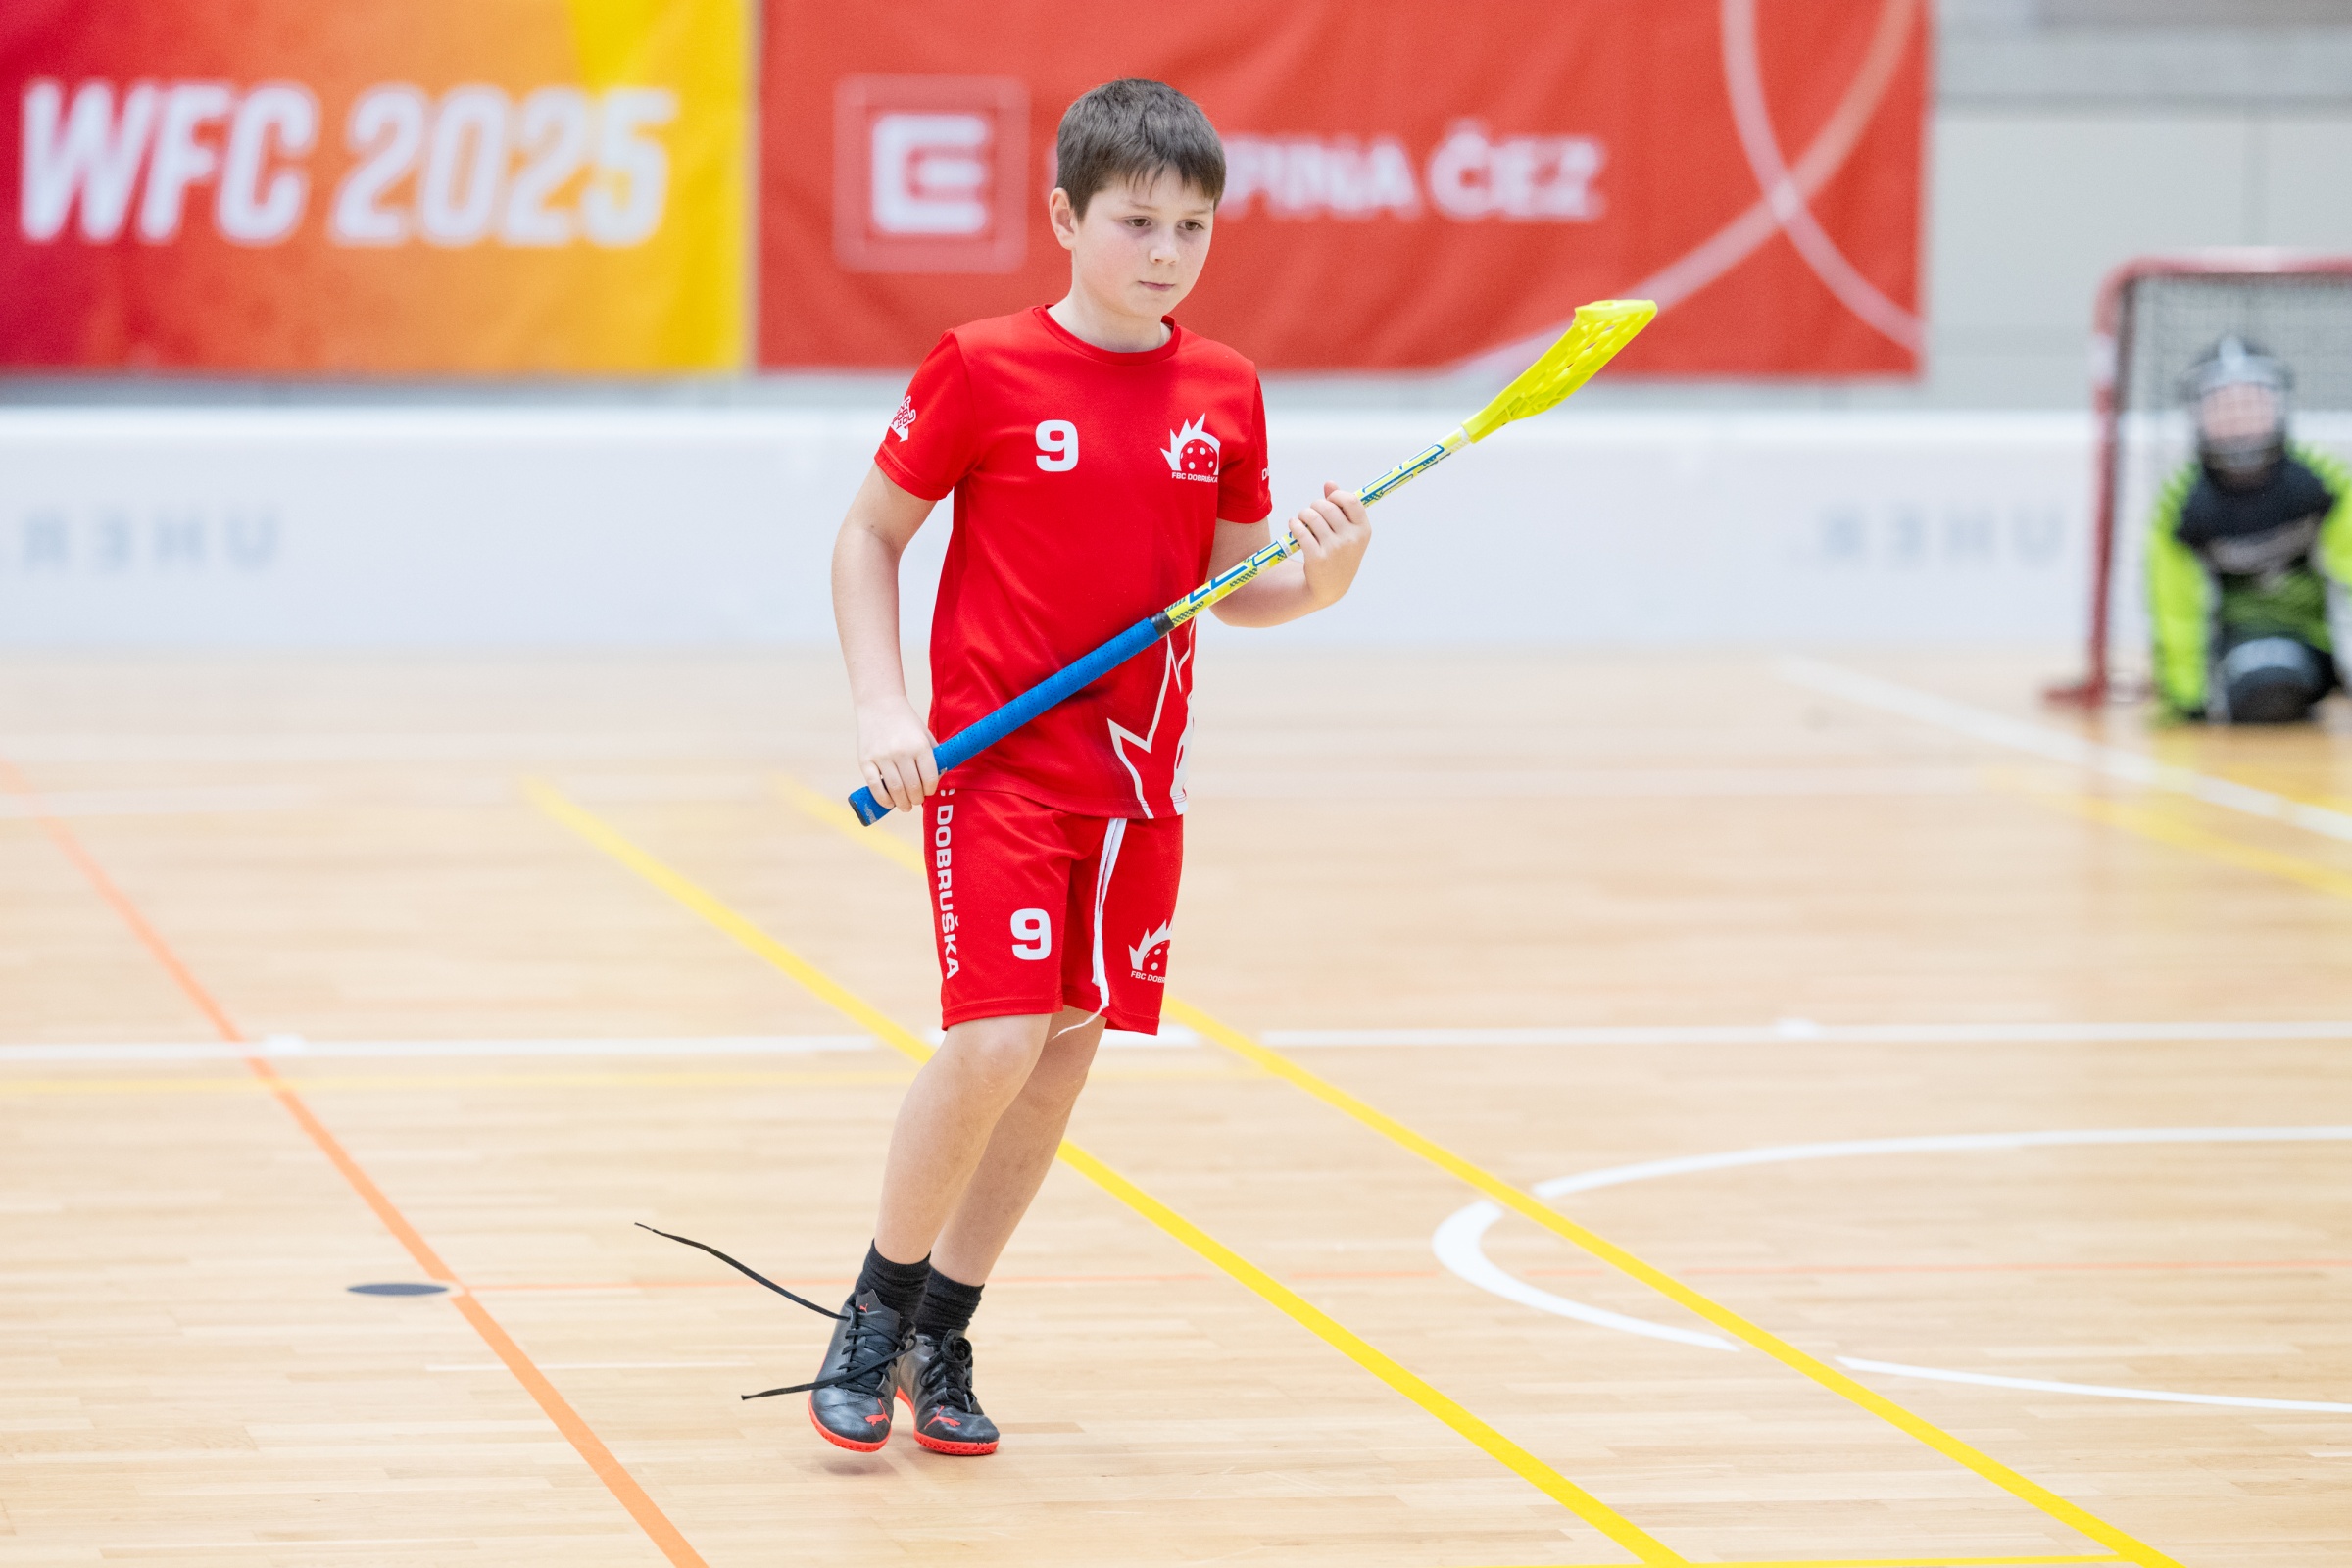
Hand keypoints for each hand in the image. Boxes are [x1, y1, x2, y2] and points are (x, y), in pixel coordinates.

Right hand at [855, 697, 938, 812]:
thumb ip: (934, 756)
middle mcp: (902, 752)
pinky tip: (889, 803)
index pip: (929, 778)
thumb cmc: (906, 723)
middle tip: (916, 801)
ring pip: (895, 790)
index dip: (930, 790)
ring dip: (902, 804)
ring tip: (905, 806)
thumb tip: (938, 781)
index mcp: (920, 746)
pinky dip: (883, 800)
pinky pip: (875, 786)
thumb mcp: (925, 735)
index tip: (928, 792)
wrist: (879, 705)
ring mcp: (882, 757)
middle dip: (917, 799)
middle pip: (912, 787)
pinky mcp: (865, 760)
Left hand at [1287, 483, 1371, 607]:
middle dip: (1315, 505)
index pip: (1351, 500)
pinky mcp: (1317, 558)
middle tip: (1310, 512)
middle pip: (1328, 507)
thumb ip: (1340, 507)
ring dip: (1303, 514)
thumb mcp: (1346, 533)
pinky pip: (1301, 532)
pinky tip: (1293, 525)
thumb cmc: (1339, 553)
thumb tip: (1329, 483)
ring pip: (1312, 517)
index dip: (1337, 496)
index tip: (1329, 501)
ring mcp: (1334, 549)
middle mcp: (1351, 539)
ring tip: (1301, 519)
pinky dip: (1294, 525)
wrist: (1330, 587)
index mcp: (1363, 530)